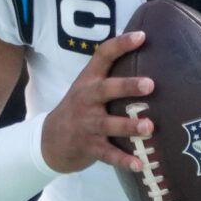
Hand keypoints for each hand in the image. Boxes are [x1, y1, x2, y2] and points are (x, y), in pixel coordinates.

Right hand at [40, 30, 154, 173]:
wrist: (49, 140)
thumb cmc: (79, 109)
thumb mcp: (87, 87)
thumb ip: (110, 75)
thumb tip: (148, 55)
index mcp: (88, 81)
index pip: (103, 55)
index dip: (121, 44)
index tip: (142, 36)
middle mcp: (87, 99)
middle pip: (106, 90)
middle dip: (127, 86)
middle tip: (150, 85)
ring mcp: (87, 124)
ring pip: (109, 124)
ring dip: (129, 126)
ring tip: (149, 127)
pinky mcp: (89, 147)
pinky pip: (108, 154)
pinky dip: (123, 160)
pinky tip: (140, 164)